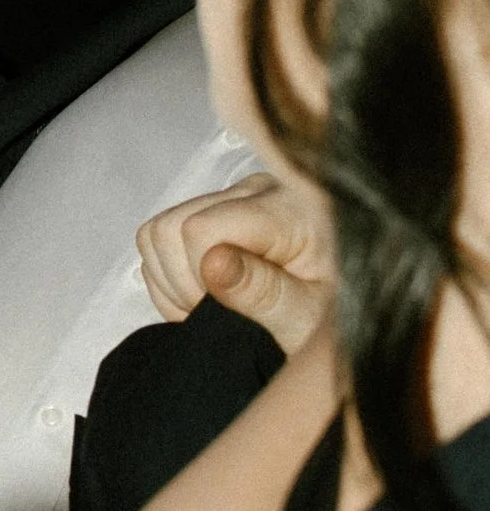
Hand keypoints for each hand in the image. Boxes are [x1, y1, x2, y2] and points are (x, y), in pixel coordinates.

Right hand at [137, 172, 332, 353]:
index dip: (199, 277)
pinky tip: (209, 295)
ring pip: (158, 231)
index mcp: (288, 210)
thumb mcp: (310, 319)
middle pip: (171, 226)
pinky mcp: (215, 210)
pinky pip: (159, 238)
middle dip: (182, 282)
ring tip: (216, 306)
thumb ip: (264, 293)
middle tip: (220, 312)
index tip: (225, 311)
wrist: (353, 312)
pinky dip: (170, 277)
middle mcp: (256, 191)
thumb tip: (212, 263)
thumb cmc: (340, 315)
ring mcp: (232, 197)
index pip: (200, 228)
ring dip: (173, 281)